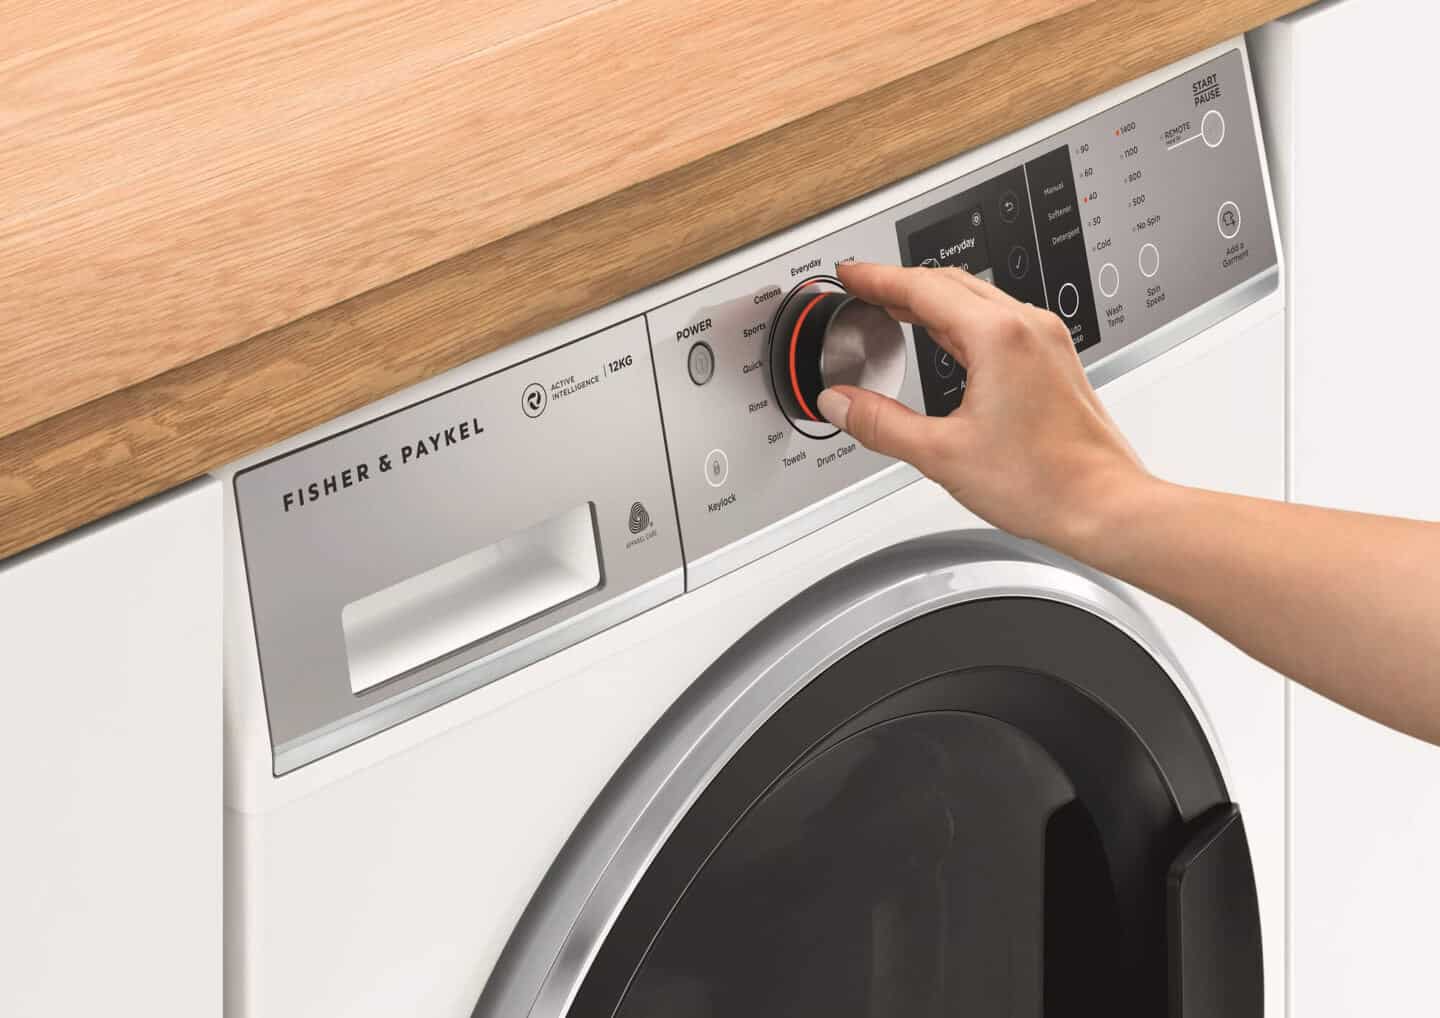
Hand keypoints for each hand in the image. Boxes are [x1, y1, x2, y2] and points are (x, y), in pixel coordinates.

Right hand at [817, 261, 1152, 554]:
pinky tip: (946, 336)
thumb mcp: (941, 454)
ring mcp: (1046, 342)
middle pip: (950, 282)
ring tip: (895, 309)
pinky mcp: (1054, 361)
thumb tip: (839, 403)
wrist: (1104, 506)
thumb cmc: (1046, 482)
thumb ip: (880, 423)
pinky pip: (999, 320)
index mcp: (998, 337)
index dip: (877, 277)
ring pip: (977, 299)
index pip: (922, 287)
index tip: (851, 273)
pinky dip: (961, 318)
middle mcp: (1028, 328)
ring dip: (931, 298)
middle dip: (900, 283)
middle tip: (863, 289)